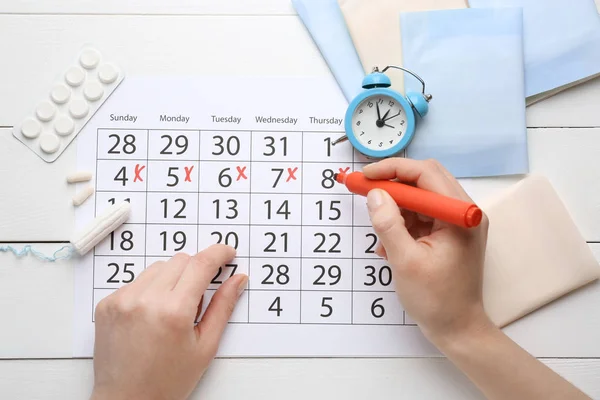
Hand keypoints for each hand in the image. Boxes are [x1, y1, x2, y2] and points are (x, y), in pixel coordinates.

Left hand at [91, 245, 247, 399]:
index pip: (201, 264)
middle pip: (180, 260)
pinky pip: (137, 281)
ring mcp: (122, 300)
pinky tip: (151, 316)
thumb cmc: (167, 382)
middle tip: (197, 299)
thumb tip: (237, 279)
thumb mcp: (205, 346)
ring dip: (172, 279)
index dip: (218, 253)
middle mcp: (145, 301)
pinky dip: (149, 290)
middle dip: (196, 271)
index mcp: (173, 312)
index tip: (227, 253)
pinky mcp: (108, 304)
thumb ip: (223, 307)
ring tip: (171, 311)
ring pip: (158, 267)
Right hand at [363, 158, 490, 344]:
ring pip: (420, 198)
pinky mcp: (448, 234)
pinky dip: (402, 223)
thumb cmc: (436, 300)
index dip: (392, 170)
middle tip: (364, 190)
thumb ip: (388, 224)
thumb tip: (374, 194)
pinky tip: (388, 245)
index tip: (364, 177)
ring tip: (380, 232)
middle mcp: (463, 213)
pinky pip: (421, 216)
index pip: (426, 174)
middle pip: (424, 180)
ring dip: (396, 208)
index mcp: (461, 215)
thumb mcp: (405, 261)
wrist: (457, 330)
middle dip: (392, 184)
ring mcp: (457, 223)